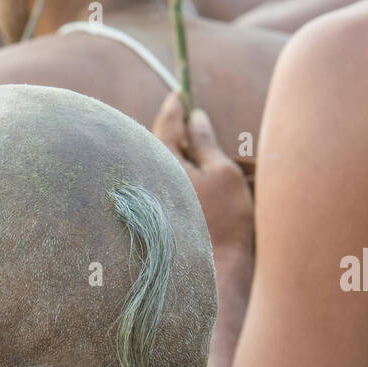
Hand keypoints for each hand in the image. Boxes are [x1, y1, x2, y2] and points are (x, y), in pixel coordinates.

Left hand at [151, 94, 254, 258]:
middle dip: (167, 130)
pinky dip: (164, 177)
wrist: (211, 272)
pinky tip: (174, 182)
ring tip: (180, 146)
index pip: (166, 125)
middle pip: (154, 146)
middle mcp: (145, 179)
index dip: (174, 108)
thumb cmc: (223, 221)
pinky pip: (154, 187)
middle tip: (178, 114)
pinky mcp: (148, 220)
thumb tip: (195, 117)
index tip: (179, 94)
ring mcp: (144, 201)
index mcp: (161, 162)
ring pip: (153, 169)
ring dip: (165, 155)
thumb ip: (205, 144)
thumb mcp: (222, 174)